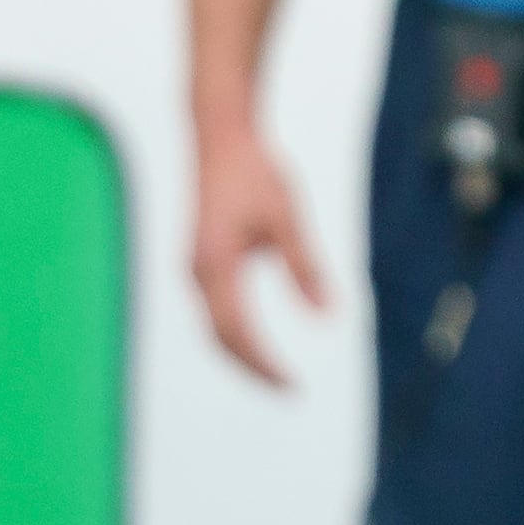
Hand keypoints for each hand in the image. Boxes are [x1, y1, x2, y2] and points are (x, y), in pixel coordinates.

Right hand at [189, 119, 332, 390]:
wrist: (220, 134)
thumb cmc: (256, 171)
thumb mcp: (288, 218)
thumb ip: (306, 267)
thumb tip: (329, 315)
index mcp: (216, 266)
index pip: (237, 333)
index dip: (263, 365)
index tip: (292, 385)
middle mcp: (198, 273)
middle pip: (220, 338)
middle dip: (252, 368)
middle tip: (289, 390)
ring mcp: (194, 267)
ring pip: (215, 325)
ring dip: (242, 353)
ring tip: (276, 373)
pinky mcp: (201, 259)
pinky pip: (215, 309)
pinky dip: (235, 331)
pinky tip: (257, 340)